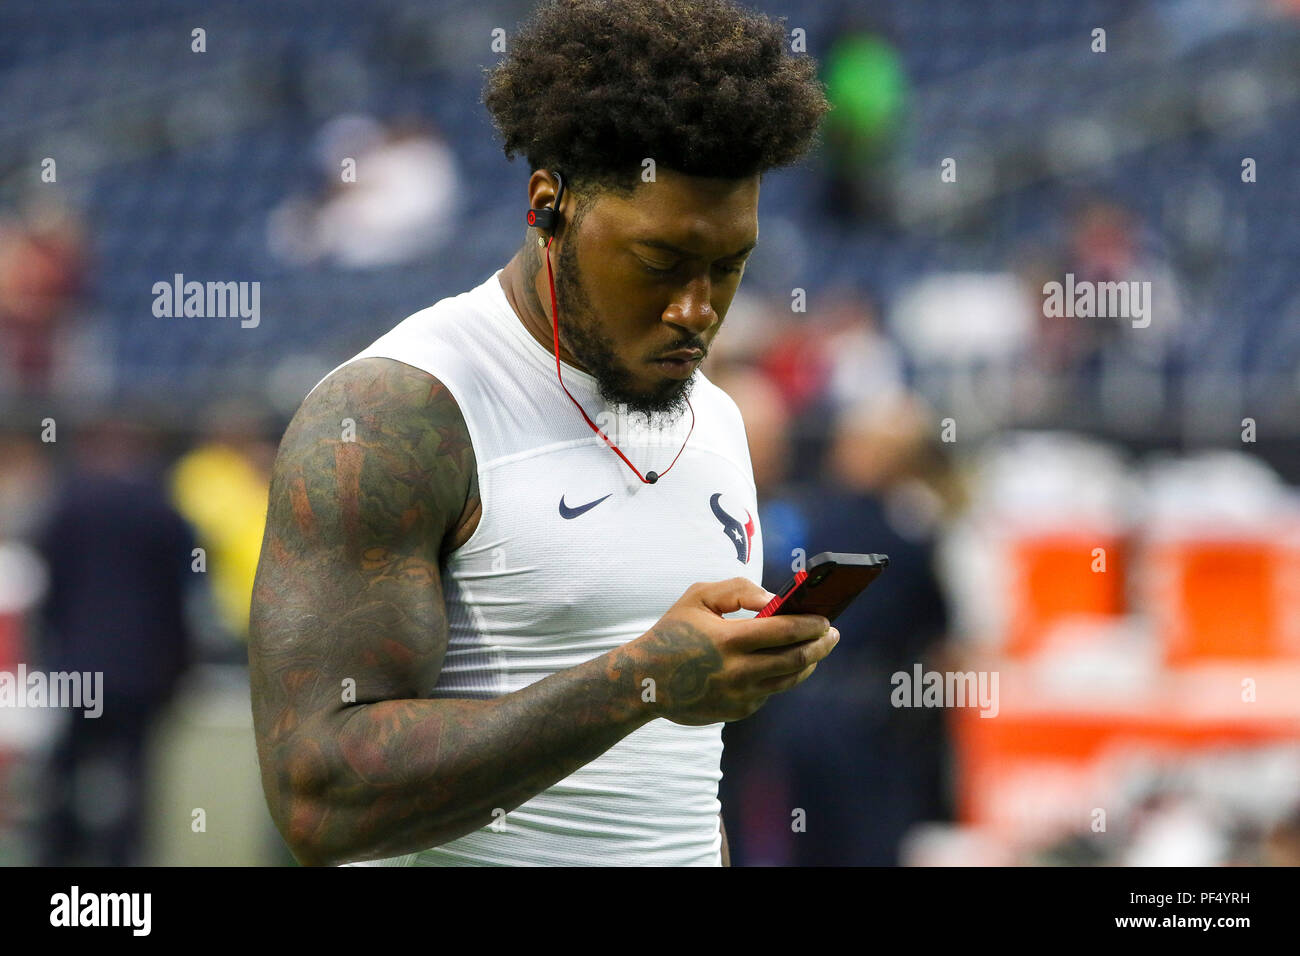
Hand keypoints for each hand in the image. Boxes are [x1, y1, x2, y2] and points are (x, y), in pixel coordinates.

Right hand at [631, 577, 838, 725]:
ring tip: (816, 651)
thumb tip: (773, 599)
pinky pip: (769, 692)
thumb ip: (738, 591)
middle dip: (821, 645)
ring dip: (809, 663)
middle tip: (832, 635)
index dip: (811, 625)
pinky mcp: (738, 711)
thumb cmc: (673, 633)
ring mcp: (740, 695)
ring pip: (789, 680)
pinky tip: (781, 665)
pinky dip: (779, 676)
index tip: (826, 619)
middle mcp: (738, 671)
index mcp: (729, 640)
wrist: (645, 681)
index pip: (785, 631)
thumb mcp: (698, 598)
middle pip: (796, 659)